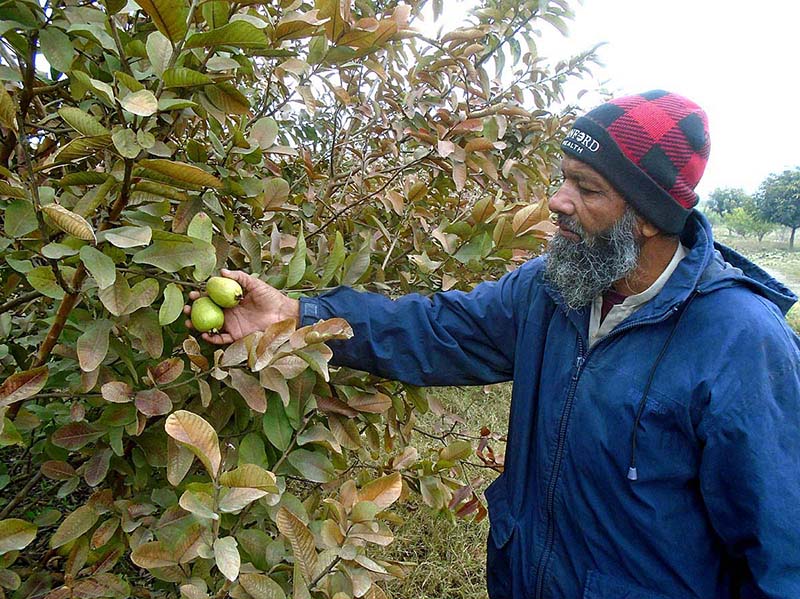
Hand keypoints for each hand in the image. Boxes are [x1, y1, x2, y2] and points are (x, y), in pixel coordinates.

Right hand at [184, 269, 299, 344]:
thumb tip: (221, 272)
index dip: (199, 296)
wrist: (282, 313)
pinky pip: (221, 338)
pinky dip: (212, 338)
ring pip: (209, 326)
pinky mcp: (236, 335)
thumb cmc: (270, 296)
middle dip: (193, 311)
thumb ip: (239, 277)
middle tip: (186, 308)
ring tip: (188, 323)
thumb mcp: (254, 283)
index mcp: (229, 299)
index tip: (192, 294)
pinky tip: (205, 334)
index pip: (210, 298)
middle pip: (206, 312)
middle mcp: (228, 312)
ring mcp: (231, 324)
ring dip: (197, 326)